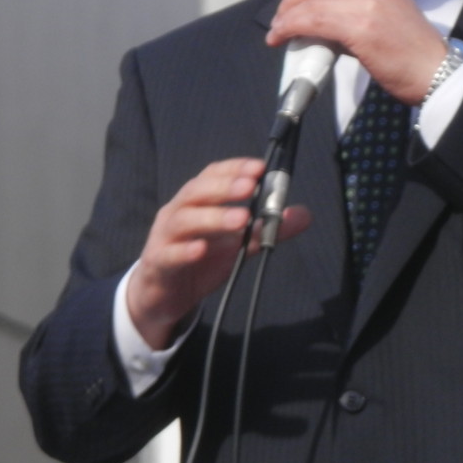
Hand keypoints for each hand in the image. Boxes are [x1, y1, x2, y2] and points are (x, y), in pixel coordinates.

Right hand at [126, 157, 310, 348]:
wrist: (163, 295)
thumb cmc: (200, 260)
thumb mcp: (239, 244)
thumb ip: (267, 229)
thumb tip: (304, 214)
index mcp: (196, 201)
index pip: (212, 175)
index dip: (234, 168)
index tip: (260, 167)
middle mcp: (177, 212)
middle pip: (196, 191)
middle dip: (224, 187)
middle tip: (251, 186)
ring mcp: (164, 236)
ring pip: (184, 219)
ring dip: (213, 217)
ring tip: (241, 219)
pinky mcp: (158, 263)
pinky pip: (169, 254)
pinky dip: (184, 250)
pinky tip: (201, 249)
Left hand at [267, 0, 446, 104]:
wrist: (437, 74)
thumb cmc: (411, 56)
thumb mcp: (385, 20)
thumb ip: (354, 13)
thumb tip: (317, 23)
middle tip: (278, 14)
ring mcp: (369, 4)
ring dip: (286, 15)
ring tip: (276, 30)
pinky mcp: (361, 27)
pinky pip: (314, 20)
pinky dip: (291, 27)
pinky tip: (282, 37)